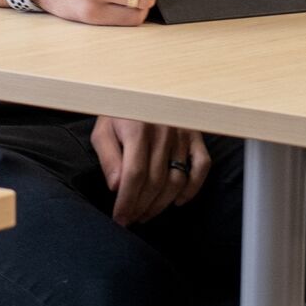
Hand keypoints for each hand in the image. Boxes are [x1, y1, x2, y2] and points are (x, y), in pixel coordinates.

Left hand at [94, 118, 212, 225]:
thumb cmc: (121, 110)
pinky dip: (192, 188)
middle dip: (141, 207)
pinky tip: (178, 201)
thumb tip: (116, 186)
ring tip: (146, 214)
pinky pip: (201, 167)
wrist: (143, 86)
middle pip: (155, 182)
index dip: (127, 201)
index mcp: (138, 128)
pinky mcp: (195, 136)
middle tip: (131, 219)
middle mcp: (163, 132)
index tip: (120, 218)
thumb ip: (108, 157)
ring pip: (177, 180)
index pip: (134, 175)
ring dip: (161, 204)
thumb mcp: (103, 129)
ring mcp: (182, 134)